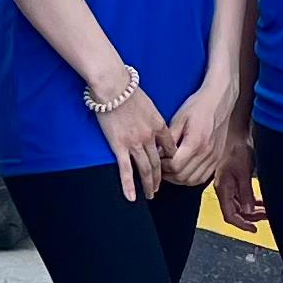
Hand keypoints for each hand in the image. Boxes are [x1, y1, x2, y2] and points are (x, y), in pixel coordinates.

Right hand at [90, 79, 170, 202]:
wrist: (113, 86)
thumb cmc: (128, 89)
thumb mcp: (148, 103)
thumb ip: (151, 117)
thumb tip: (150, 124)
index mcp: (159, 125)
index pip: (169, 148)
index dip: (169, 160)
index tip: (168, 168)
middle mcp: (150, 137)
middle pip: (159, 162)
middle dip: (160, 178)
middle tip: (159, 188)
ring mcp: (135, 143)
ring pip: (146, 169)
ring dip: (149, 184)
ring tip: (150, 195)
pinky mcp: (120, 146)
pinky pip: (126, 170)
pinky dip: (129, 185)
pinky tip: (132, 197)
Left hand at [160, 81, 233, 188]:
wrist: (219, 101)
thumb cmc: (198, 107)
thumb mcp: (179, 118)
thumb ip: (168, 139)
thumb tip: (158, 154)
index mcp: (195, 142)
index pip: (175, 166)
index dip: (162, 166)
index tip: (157, 160)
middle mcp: (206, 153)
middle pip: (182, 176)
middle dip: (168, 175)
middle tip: (160, 167)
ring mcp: (214, 158)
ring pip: (192, 180)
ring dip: (178, 179)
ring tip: (170, 170)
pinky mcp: (217, 159)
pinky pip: (202, 178)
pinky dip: (190, 179)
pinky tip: (183, 171)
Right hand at [215, 124, 260, 232]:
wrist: (235, 132)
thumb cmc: (236, 148)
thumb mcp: (243, 172)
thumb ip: (246, 193)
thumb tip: (250, 211)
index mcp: (223, 188)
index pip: (230, 215)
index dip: (241, 224)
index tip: (254, 229)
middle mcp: (224, 189)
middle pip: (236, 211)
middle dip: (252, 217)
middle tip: (267, 217)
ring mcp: (228, 184)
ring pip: (241, 205)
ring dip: (253, 209)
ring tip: (268, 210)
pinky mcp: (234, 179)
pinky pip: (242, 196)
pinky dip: (252, 201)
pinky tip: (262, 202)